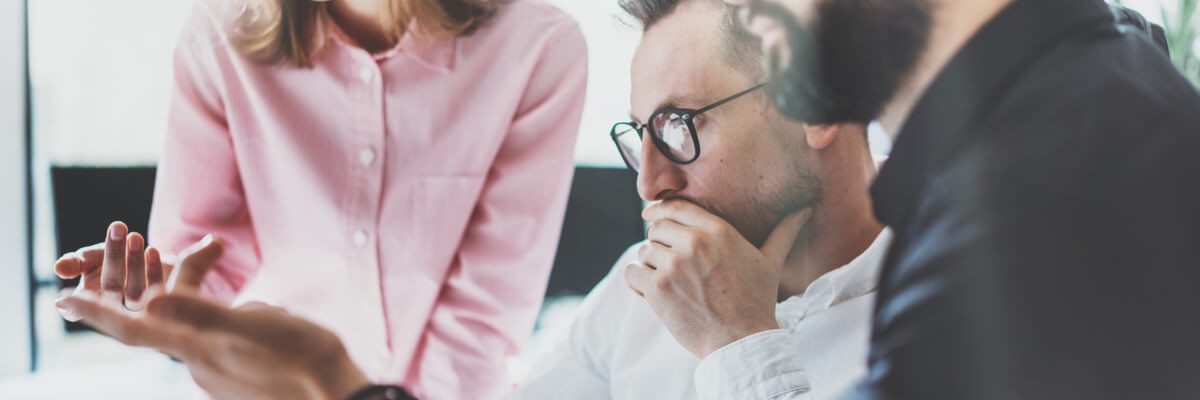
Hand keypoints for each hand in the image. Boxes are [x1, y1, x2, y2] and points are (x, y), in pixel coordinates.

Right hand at [54, 221, 174, 312]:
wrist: (147, 263)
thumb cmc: (112, 262)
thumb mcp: (90, 259)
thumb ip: (75, 263)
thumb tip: (59, 267)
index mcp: (90, 308)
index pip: (76, 308)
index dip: (73, 299)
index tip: (72, 277)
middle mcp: (114, 314)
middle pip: (111, 287)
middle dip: (113, 257)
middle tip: (117, 228)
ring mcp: (140, 312)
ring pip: (135, 290)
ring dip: (135, 262)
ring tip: (134, 236)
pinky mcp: (164, 304)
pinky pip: (158, 288)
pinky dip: (154, 269)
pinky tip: (151, 250)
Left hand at [55, 240, 368, 399]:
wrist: (333, 394)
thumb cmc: (301, 356)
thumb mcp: (253, 324)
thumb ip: (202, 312)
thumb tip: (151, 301)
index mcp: (198, 348)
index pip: (133, 328)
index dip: (95, 312)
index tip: (61, 298)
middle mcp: (199, 365)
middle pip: (167, 323)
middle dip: (168, 287)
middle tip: (188, 254)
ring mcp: (217, 376)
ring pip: (197, 332)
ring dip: (205, 305)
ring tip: (238, 288)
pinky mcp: (235, 380)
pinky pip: (218, 345)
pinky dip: (223, 325)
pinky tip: (260, 323)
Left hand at [625, 199, 811, 357]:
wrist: (741, 341)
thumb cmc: (756, 302)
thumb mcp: (771, 262)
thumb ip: (783, 232)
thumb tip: (804, 210)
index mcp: (718, 231)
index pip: (676, 207)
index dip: (660, 211)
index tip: (651, 216)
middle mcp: (694, 243)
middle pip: (656, 229)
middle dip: (660, 244)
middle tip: (671, 264)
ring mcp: (674, 265)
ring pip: (643, 252)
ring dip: (651, 267)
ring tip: (669, 283)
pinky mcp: (657, 288)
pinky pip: (632, 273)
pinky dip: (638, 284)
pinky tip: (654, 293)